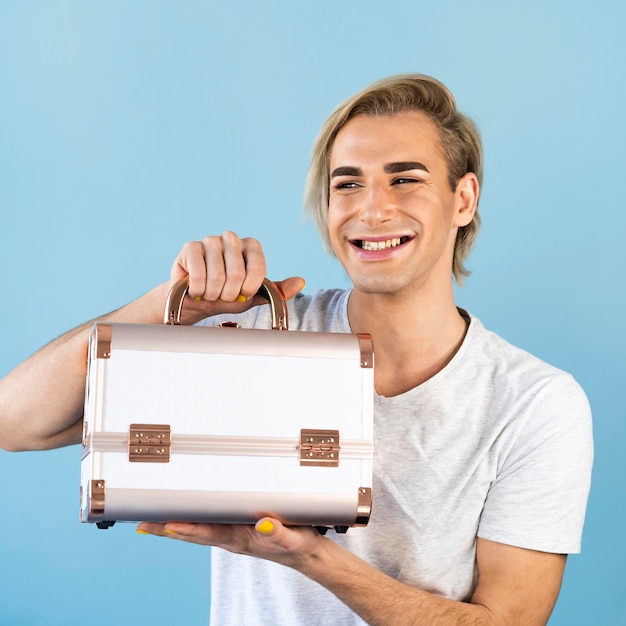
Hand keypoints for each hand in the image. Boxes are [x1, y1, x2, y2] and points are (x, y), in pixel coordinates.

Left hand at [136, 518, 324, 569]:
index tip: (166, 524)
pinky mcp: (238, 531)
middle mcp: (232, 539)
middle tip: (141, 524)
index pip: (209, 534)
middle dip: (167, 530)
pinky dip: (191, 524)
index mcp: (242, 540)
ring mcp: (233, 536)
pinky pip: (208, 527)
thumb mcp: (294, 539)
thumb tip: (261, 524)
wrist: (308, 556)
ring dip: (174, 527)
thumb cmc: (300, 546)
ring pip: (198, 531)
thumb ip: (278, 532)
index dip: (188, 529)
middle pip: (194, 534)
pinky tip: (181, 519)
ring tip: (151, 522)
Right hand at [170, 231, 304, 322]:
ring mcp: (210, 240)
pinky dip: (199, 290)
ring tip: (209, 292)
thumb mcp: (254, 296)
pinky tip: (196, 289)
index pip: (258, 269)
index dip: (249, 289)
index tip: (242, 295)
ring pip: (218, 276)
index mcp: (251, 246)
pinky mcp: (190, 247)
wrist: (195, 300)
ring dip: (213, 293)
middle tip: (223, 296)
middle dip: (230, 294)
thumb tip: (300, 282)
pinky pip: (199, 274)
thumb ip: (277, 291)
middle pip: (237, 273)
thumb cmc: (226, 295)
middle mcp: (231, 238)